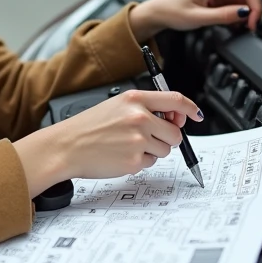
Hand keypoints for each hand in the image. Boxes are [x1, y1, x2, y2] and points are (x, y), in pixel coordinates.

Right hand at [13, 90, 201, 195]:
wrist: (66, 147)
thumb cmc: (88, 127)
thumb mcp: (116, 106)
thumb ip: (145, 108)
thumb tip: (174, 118)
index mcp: (135, 99)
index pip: (176, 99)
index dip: (190, 109)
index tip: (196, 115)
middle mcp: (139, 117)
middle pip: (175, 131)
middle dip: (167, 137)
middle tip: (147, 138)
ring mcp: (138, 140)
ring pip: (165, 149)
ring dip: (152, 150)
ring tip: (127, 146)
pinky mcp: (135, 160)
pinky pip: (151, 163)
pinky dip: (140, 162)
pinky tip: (121, 156)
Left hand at [128, 0, 261, 40]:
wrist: (158, 12)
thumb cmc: (171, 10)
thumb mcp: (199, 17)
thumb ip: (224, 16)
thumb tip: (245, 14)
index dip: (256, 6)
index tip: (253, 23)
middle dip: (251, 12)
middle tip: (247, 29)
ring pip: (243, 1)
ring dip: (244, 15)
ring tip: (236, 28)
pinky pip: (235, 5)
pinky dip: (237, 16)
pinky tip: (231, 24)